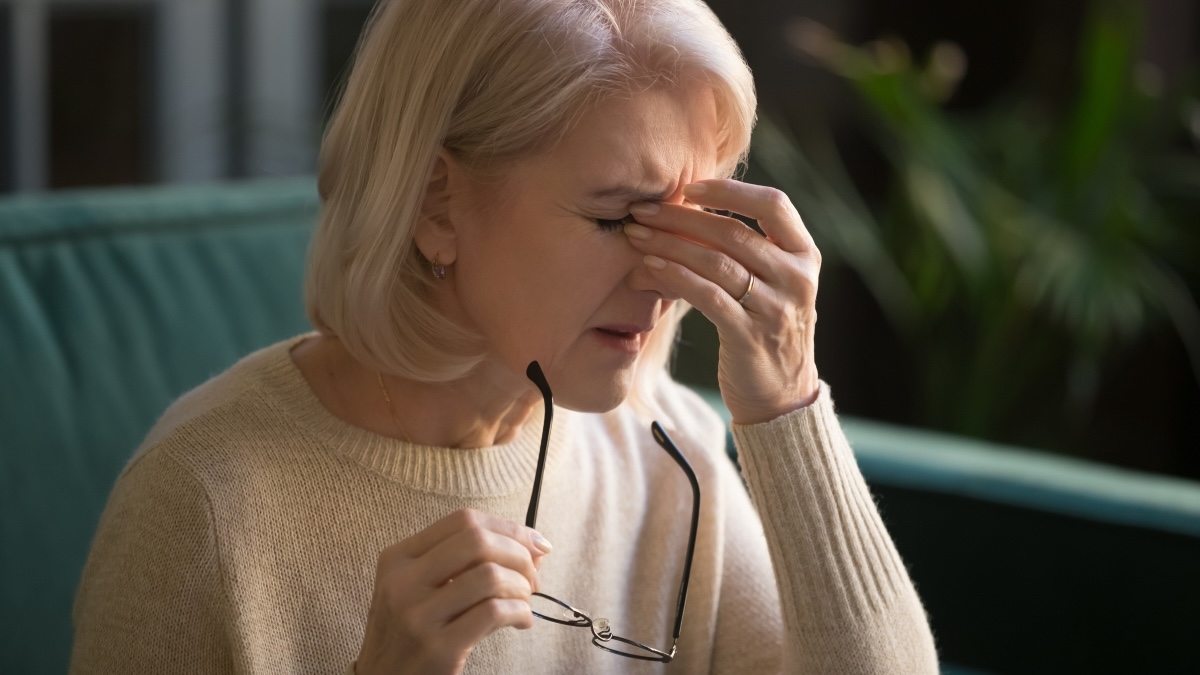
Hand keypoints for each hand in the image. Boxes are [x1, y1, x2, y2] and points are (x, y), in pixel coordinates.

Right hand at [355, 509, 552, 674]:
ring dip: (521, 587)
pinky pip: (494, 613)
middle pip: (477, 541)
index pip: (463, 521)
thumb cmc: (410, 634)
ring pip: (490, 576)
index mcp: (398, 558)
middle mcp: (403, 581)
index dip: (508, 528)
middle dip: (519, 555)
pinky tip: (521, 621)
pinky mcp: (438, 648)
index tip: (534, 544)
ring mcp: (418, 615)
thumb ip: (466, 564)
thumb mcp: (420, 590)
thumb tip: (534, 547)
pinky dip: (520, 613)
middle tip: (532, 577)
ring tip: (524, 602)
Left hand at [626, 180, 820, 424]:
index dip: (730, 190)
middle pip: (734, 232)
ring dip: (670, 244)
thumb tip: (689, 207)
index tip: (689, 187)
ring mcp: (776, 308)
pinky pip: (707, 296)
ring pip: (716, 262)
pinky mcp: (750, 336)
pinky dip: (675, 277)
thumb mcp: (774, 283)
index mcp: (805, 255)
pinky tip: (650, 267)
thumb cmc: (766, 329)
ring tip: (636, 236)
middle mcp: (797, 278)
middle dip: (681, 217)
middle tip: (642, 210)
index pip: (773, 204)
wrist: (782, 396)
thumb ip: (751, 248)